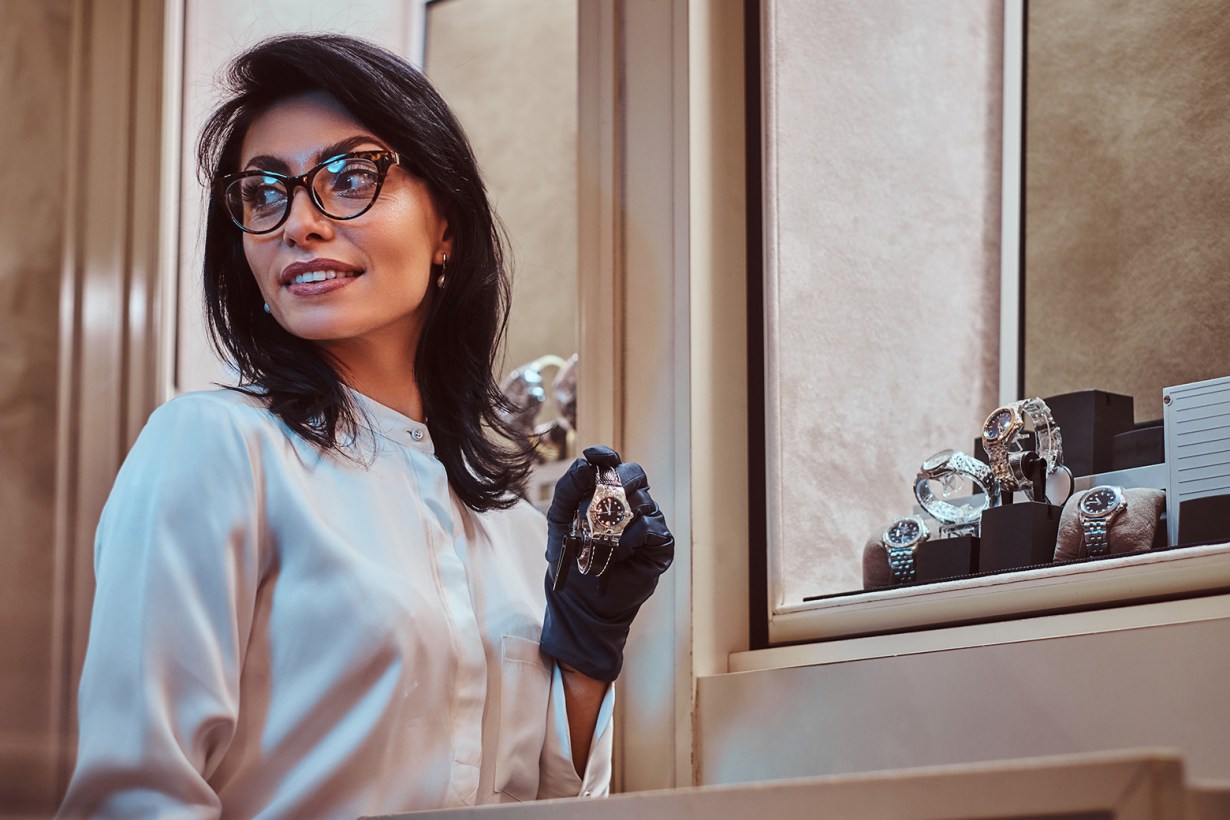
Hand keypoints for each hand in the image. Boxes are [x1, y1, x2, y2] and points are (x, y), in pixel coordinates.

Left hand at [540, 446, 673, 681]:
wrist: (581, 600)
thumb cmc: (571, 558)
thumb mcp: (559, 522)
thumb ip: (568, 489)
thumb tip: (585, 463)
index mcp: (607, 493)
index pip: (612, 463)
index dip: (605, 456)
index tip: (597, 457)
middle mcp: (631, 503)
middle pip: (634, 473)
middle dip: (615, 483)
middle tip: (596, 505)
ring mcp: (648, 522)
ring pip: (642, 500)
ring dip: (616, 520)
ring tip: (600, 543)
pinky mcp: (660, 544)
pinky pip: (650, 527)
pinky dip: (630, 539)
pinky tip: (617, 554)